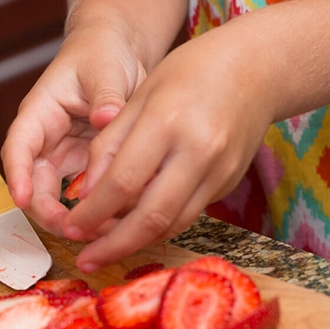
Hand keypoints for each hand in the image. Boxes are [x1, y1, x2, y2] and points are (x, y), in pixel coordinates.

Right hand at [1, 20, 147, 235]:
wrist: (117, 53)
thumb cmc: (102, 53)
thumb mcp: (104, 69)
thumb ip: (105, 95)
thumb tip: (105, 117)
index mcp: (39, 114)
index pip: (18, 149)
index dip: (17, 176)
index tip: (21, 199)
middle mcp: (45, 141)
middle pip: (34, 186)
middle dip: (50, 213)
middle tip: (76, 231)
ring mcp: (63, 157)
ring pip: (57, 198)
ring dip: (75, 218)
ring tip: (103, 232)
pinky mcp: (85, 166)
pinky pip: (85, 196)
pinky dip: (98, 210)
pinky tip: (118, 221)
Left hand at [63, 19, 275, 271]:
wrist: (259, 68)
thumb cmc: (191, 72)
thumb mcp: (140, 95)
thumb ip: (110, 144)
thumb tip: (85, 194)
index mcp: (167, 122)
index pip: (122, 183)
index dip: (93, 212)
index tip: (70, 227)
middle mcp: (197, 152)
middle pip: (150, 217)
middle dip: (112, 245)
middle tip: (84, 260)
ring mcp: (218, 172)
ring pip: (171, 225)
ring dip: (135, 243)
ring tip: (104, 250)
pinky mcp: (228, 184)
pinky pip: (187, 215)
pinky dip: (158, 227)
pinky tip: (135, 229)